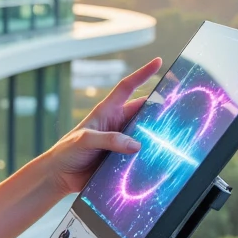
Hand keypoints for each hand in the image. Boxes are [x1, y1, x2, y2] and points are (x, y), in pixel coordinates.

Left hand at [46, 57, 160, 198]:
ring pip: (145, 135)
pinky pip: (140, 156)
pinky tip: (160, 161)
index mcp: (107, 112)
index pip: (127, 87)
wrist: (60, 176)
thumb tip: (136, 144)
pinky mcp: (123, 160)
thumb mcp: (85, 140)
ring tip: (172, 137)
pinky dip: (150, 157)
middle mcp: (117, 125)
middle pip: (142, 112)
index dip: (142, 74)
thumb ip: (109, 139)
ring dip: (155, 136)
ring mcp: (121, 142)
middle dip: (159, 109)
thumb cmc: (67, 151)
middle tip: (177, 109)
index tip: (158, 61)